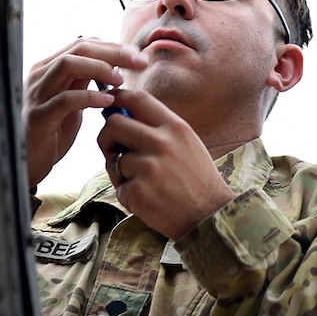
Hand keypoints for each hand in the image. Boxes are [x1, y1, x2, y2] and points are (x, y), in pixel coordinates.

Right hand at [22, 39, 146, 187]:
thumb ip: (85, 81)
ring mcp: (38, 94)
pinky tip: (108, 101)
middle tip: (138, 61)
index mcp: (49, 68)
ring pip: (68, 65)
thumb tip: (113, 65)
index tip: (136, 55)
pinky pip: (65, 99)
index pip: (83, 44)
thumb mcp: (73, 101)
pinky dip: (89, 97)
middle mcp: (41, 75)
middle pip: (79, 49)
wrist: (29, 161)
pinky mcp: (39, 116)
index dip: (112, 46)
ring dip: (100, 68)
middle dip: (113, 52)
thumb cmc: (53, 130)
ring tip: (121, 79)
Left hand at [98, 88, 233, 238]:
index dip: (117, 98)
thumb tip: (126, 115)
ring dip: (122, 173)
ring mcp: (148, 167)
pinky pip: (119, 187)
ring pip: (114, 159)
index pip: (137, 98)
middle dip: (107, 137)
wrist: (209, 217)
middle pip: (114, 124)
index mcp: (174, 127)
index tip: (110, 104)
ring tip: (145, 184)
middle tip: (113, 150)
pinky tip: (149, 200)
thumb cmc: (197, 180)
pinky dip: (128, 195)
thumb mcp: (187, 143)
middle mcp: (160, 142)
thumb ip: (159, 128)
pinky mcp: (138, 191)